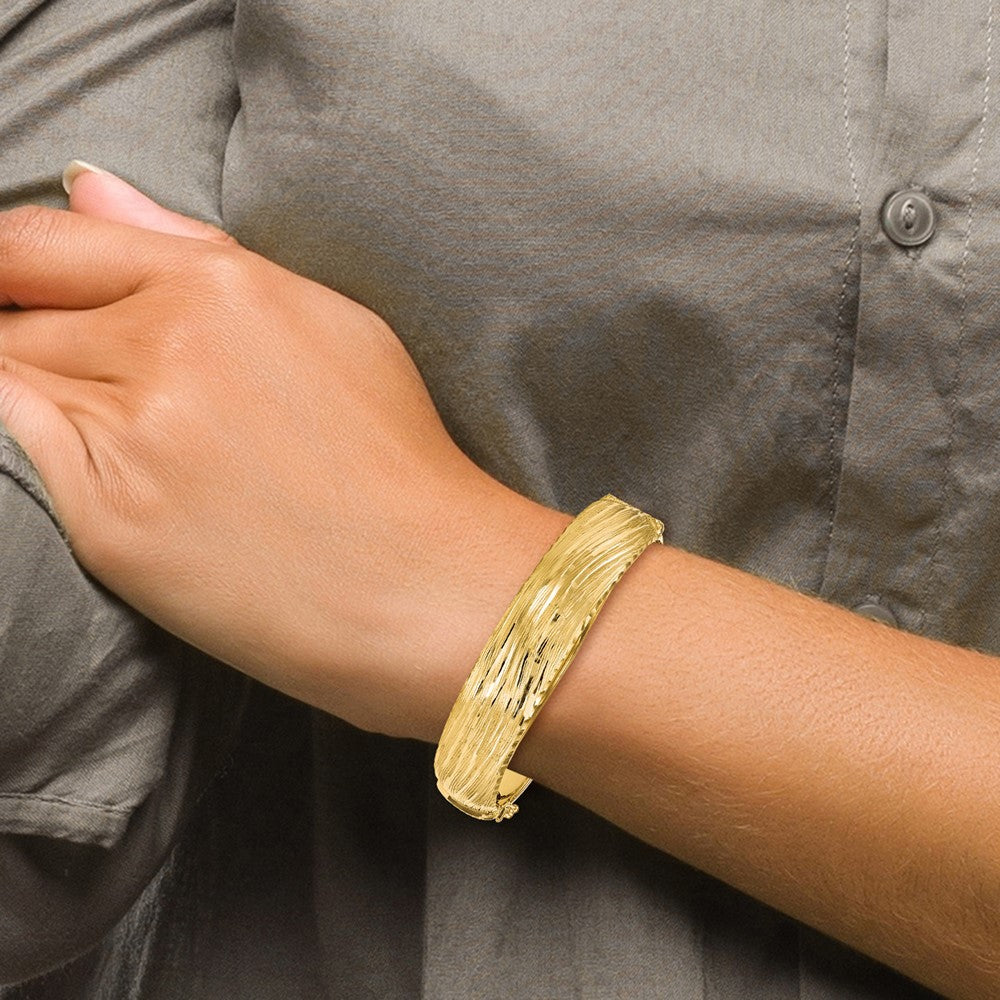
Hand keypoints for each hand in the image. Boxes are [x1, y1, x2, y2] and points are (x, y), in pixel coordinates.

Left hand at [0, 167, 563, 739]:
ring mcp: (131, 439)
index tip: (21, 289)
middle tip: (106, 384)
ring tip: (140, 438)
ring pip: (12, 381)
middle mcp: (166, 349)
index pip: (44, 243)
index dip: (12, 265)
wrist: (425, 585)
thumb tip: (90, 190)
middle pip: (17, 314)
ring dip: (45, 396)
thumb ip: (196, 249)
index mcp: (222, 289)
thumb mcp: (329, 322)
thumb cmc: (395, 456)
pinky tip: (127, 475)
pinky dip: (48, 451)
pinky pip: (26, 457)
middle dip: (32, 334)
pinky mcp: (108, 525)